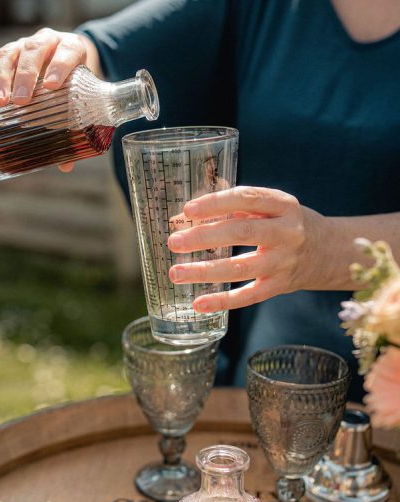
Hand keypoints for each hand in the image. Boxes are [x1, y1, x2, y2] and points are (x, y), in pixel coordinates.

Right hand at [0, 28, 96, 172]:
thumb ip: (74, 127)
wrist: (65, 57)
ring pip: (8, 55)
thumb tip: (65, 166)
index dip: (60, 66)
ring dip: (2, 78)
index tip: (52, 86)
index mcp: (71, 46)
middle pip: (32, 51)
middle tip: (21, 101)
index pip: (67, 51)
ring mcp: (21, 46)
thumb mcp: (80, 98)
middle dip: (26, 76)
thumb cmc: (75, 82)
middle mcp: (45, 41)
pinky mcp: (1, 54)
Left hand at [166, 186, 326, 312]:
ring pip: (241, 268)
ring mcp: (284, 262)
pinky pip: (248, 296)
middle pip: (242, 233)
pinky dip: (222, 301)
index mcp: (283, 205)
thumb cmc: (285, 223)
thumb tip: (185, 217)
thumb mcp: (271, 207)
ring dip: (205, 271)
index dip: (216, 203)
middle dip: (204, 237)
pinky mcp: (279, 286)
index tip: (188, 210)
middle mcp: (287, 232)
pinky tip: (198, 303)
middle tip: (174, 241)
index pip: (246, 198)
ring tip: (176, 272)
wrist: (328, 251)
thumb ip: (234, 208)